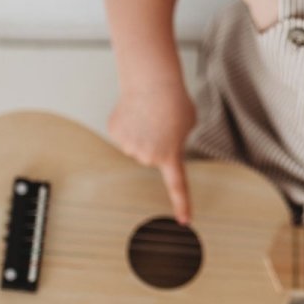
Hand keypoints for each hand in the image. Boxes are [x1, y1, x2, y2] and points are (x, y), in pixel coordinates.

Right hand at [107, 82, 196, 222]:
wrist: (152, 82)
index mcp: (170, 156)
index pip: (177, 186)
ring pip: (135, 146)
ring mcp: (128, 146)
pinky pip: (124, 134)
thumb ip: (178, 140)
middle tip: (161, 123)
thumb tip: (165, 144)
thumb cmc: (174, 101)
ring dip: (142, 133)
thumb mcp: (188, 124)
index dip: (182, 204)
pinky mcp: (115, 133)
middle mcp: (148, 157)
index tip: (184, 221)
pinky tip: (135, 112)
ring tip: (148, 115)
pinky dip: (129, 124)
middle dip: (156, 143)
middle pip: (150, 157)